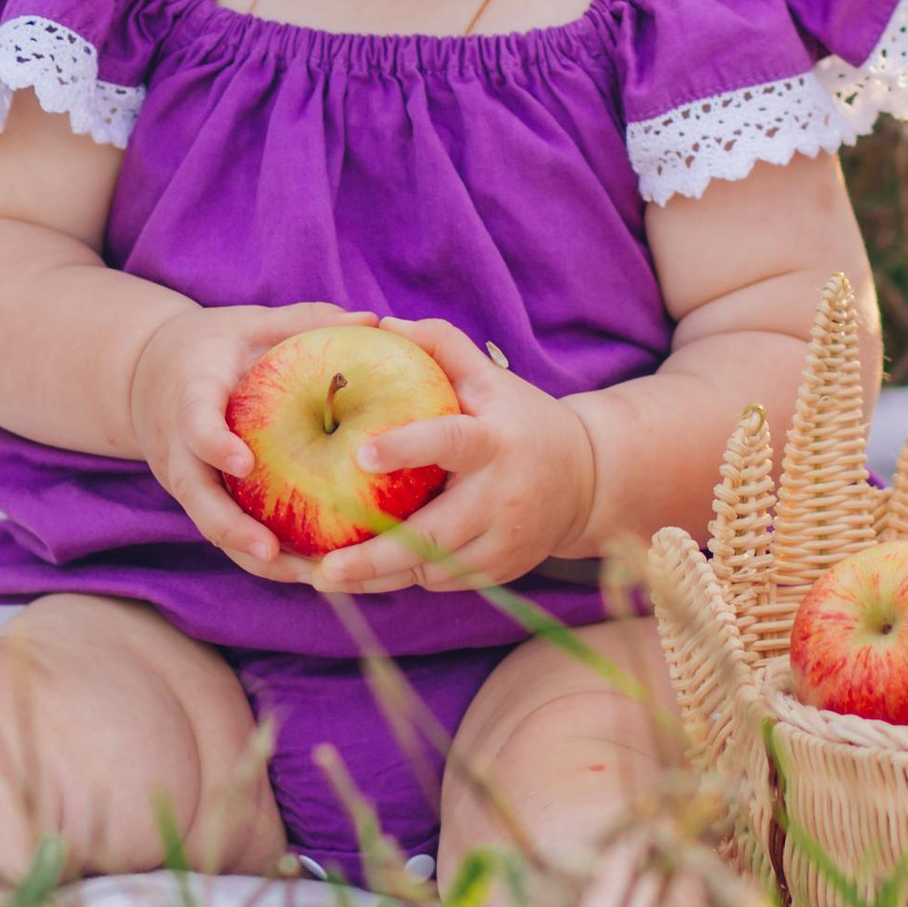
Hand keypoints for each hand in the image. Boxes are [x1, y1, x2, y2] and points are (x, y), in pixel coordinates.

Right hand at [129, 300, 378, 578]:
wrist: (147, 374)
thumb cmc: (212, 346)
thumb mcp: (250, 324)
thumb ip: (304, 323)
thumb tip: (372, 319)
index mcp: (188, 396)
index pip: (194, 422)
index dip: (213, 444)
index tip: (243, 463)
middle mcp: (178, 447)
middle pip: (195, 495)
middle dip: (229, 528)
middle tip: (272, 551)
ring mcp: (184, 479)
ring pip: (211, 526)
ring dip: (252, 556)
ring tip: (307, 577)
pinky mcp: (198, 499)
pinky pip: (226, 533)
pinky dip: (261, 557)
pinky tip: (311, 571)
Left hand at [309, 315, 600, 593]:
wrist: (589, 478)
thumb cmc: (520, 417)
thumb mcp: (489, 376)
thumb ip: (440, 344)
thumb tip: (382, 325)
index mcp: (493, 442)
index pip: (448, 442)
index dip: (405, 448)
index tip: (360, 454)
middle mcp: (501, 497)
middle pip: (431, 536)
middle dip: (373, 557)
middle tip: (318, 571)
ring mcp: (504, 541)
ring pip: (431, 569)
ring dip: (377, 578)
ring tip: (323, 577)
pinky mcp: (502, 570)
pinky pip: (443, 581)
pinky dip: (404, 578)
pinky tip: (365, 575)